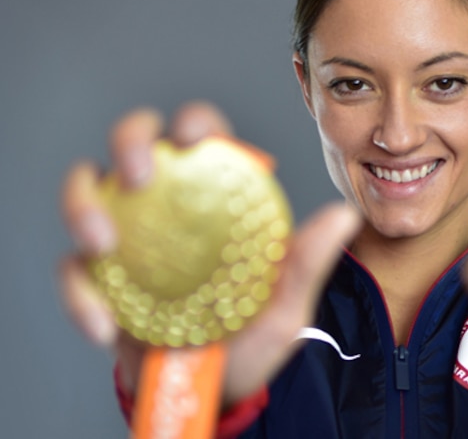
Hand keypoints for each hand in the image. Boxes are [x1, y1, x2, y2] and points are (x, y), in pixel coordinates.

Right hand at [58, 101, 361, 404]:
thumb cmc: (248, 338)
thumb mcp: (282, 306)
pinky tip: (105, 325)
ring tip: (103, 243)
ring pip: (87, 188)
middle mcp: (168, 205)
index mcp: (217, 198)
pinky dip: (80, 293)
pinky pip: (75, 269)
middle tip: (140, 175)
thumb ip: (305, 263)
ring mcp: (128, 238)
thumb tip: (343, 216)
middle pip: (137, 143)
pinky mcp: (98, 279)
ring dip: (83, 204)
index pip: (204, 138)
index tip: (194, 137)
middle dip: (130, 142)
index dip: (195, 123)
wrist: (210, 394)